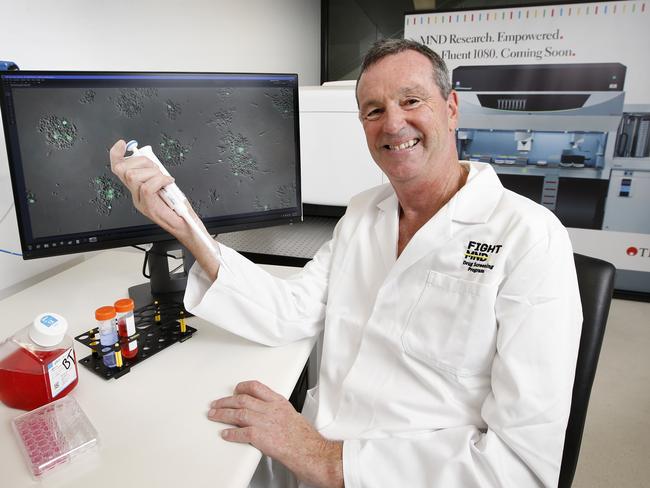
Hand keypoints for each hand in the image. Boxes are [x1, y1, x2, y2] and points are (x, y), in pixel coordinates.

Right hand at [109, 139, 185, 235]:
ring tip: (164, 179)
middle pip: (124, 169)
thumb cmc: (178, 206)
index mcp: (137, 188)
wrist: (185, 225)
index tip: (122, 144)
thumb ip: (156, 173)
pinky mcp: (148, 206)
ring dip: (153, 173)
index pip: (118, 169)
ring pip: (134, 176)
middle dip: (143, 162)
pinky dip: (160, 180)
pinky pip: (147, 186)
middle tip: (158, 170)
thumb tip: (152, 161)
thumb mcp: (165, 184)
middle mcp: (135, 194)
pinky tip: (169, 182)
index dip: (116, 155)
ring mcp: (140, 201)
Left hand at [208, 380, 342, 487]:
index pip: (256, 387)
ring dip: (223, 414)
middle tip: (217, 404)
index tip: (235, 390)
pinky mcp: (261, 437)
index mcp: (279, 403)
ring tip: (214, 415)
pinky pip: (241, 433)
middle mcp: (271, 410)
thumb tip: (268, 416)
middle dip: (226, 401)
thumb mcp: (293, 416)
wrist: (311, 452)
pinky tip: (225, 434)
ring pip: (238, 414)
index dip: (242, 387)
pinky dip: (231, 434)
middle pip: (242, 399)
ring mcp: (265, 423)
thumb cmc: (305, 438)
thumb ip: (277, 413)